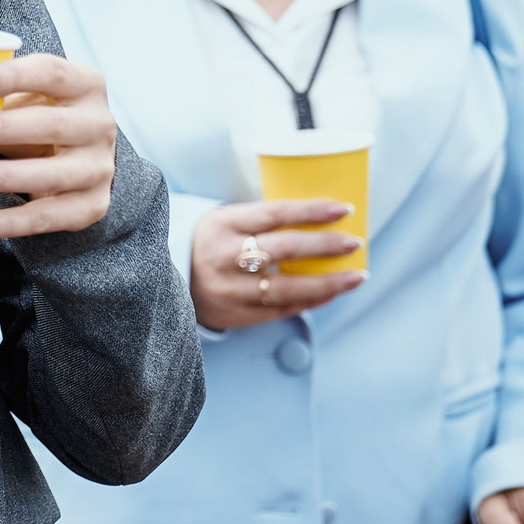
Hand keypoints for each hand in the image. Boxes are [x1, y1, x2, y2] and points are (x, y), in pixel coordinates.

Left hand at [0, 53, 116, 238]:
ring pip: (48, 175)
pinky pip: (43, 219)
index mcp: (85, 84)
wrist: (81, 161)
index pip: (50, 72)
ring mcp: (99, 169)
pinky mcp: (90, 207)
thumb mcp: (27, 96)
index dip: (7, 77)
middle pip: (48, 124)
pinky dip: (2, 223)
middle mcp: (99, 125)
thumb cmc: (39, 119)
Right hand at [188, 200, 365, 329]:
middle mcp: (225, 257)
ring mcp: (231, 289)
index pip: (274, 214)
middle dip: (325, 245)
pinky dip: (311, 300)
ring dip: (328, 282)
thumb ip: (260, 220)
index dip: (311, 211)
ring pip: (288, 287)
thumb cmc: (209, 244)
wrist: (166, 281)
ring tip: (357, 276)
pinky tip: (332, 292)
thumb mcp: (223, 221)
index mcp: (222, 225)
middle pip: (285, 249)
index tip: (343, 209)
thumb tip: (318, 216)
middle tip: (355, 242)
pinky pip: (282, 308)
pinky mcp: (237, 314)